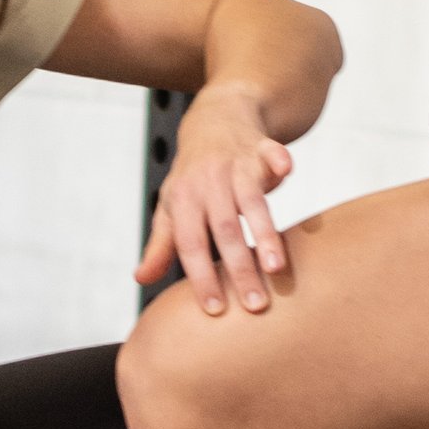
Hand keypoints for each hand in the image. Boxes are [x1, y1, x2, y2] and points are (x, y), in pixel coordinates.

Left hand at [136, 80, 293, 314]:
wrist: (215, 119)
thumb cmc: (193, 175)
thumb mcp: (172, 206)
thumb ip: (162, 244)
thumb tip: (141, 279)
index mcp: (184, 199)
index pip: (190, 244)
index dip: (201, 276)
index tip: (215, 310)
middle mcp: (209, 182)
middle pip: (225, 230)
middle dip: (240, 269)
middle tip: (256, 306)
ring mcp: (237, 163)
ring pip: (252, 201)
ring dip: (266, 233)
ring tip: (277, 268)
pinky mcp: (263, 148)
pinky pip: (272, 153)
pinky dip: (279, 160)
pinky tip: (287, 171)